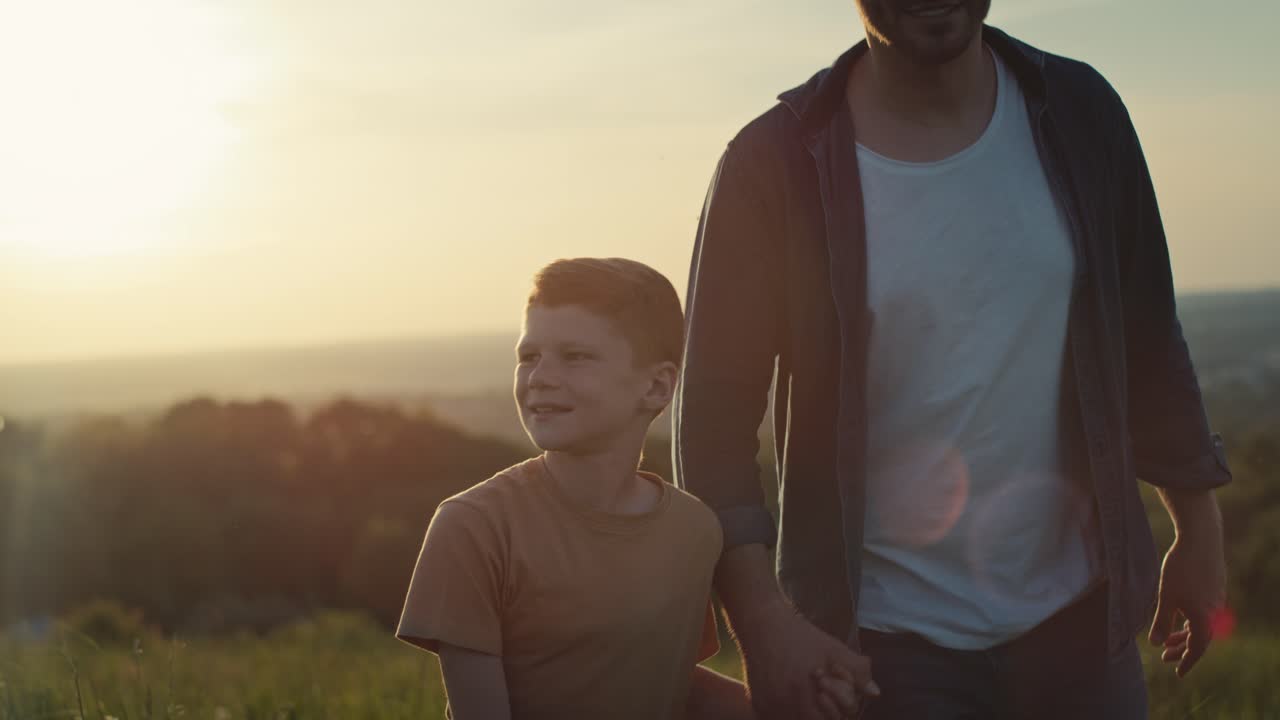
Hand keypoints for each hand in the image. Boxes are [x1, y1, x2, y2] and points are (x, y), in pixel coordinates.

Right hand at [736, 607, 878, 719]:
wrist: (762, 624)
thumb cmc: (800, 636)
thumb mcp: (833, 649)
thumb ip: (857, 672)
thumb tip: (875, 692)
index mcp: (805, 695)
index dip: (838, 709)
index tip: (831, 692)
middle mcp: (784, 706)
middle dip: (823, 713)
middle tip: (822, 693)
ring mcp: (769, 708)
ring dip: (805, 713)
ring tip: (808, 694)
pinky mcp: (758, 705)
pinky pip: (776, 717)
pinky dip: (787, 712)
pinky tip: (791, 695)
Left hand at [1148, 530, 1226, 676]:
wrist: (1201, 539)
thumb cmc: (1181, 568)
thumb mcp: (1167, 597)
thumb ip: (1162, 622)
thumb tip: (1156, 644)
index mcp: (1204, 618)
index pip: (1197, 648)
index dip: (1186, 661)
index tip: (1177, 673)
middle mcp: (1215, 612)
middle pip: (1200, 639)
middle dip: (1182, 650)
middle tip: (1165, 658)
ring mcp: (1216, 600)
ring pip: (1201, 625)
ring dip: (1185, 634)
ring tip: (1169, 640)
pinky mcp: (1214, 589)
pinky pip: (1203, 614)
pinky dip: (1191, 621)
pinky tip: (1180, 618)